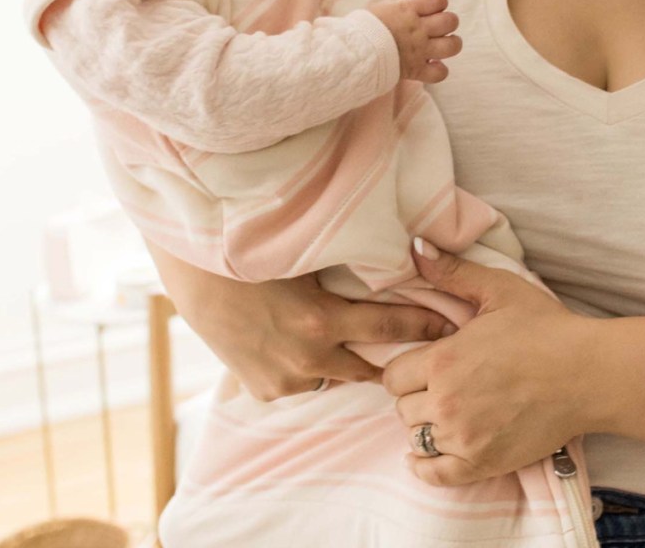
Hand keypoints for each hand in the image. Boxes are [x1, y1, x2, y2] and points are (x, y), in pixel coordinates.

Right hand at [146, 241, 456, 400]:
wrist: (194, 278)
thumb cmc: (252, 255)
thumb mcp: (305, 259)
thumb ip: (347, 268)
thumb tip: (398, 257)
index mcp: (321, 322)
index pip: (389, 328)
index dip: (424, 327)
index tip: (450, 326)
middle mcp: (307, 358)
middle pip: (369, 369)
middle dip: (393, 360)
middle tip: (420, 353)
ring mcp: (283, 379)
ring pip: (333, 377)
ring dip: (344, 363)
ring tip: (354, 346)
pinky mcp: (263, 389)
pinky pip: (300, 383)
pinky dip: (307, 368)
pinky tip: (302, 348)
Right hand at [369, 0, 460, 82]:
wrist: (352, 51)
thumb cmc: (361, 29)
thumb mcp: (380, 10)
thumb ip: (399, 9)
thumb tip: (406, 8)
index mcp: (407, 10)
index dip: (439, 4)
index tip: (430, 10)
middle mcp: (417, 29)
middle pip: (451, 21)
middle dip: (447, 24)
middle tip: (437, 30)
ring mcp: (418, 50)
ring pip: (452, 46)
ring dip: (451, 45)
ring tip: (440, 47)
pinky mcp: (415, 70)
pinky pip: (440, 73)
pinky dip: (439, 71)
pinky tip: (431, 67)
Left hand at [383, 240, 608, 486]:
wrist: (590, 373)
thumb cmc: (546, 328)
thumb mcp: (498, 290)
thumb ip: (452, 272)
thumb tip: (415, 247)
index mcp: (443, 360)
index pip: (393, 376)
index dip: (407, 370)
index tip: (425, 366)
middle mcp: (446, 402)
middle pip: (402, 409)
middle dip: (416, 397)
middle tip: (441, 387)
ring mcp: (464, 437)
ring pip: (417, 438)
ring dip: (426, 426)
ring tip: (447, 413)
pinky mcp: (484, 462)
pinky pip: (434, 475)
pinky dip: (425, 467)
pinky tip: (428, 455)